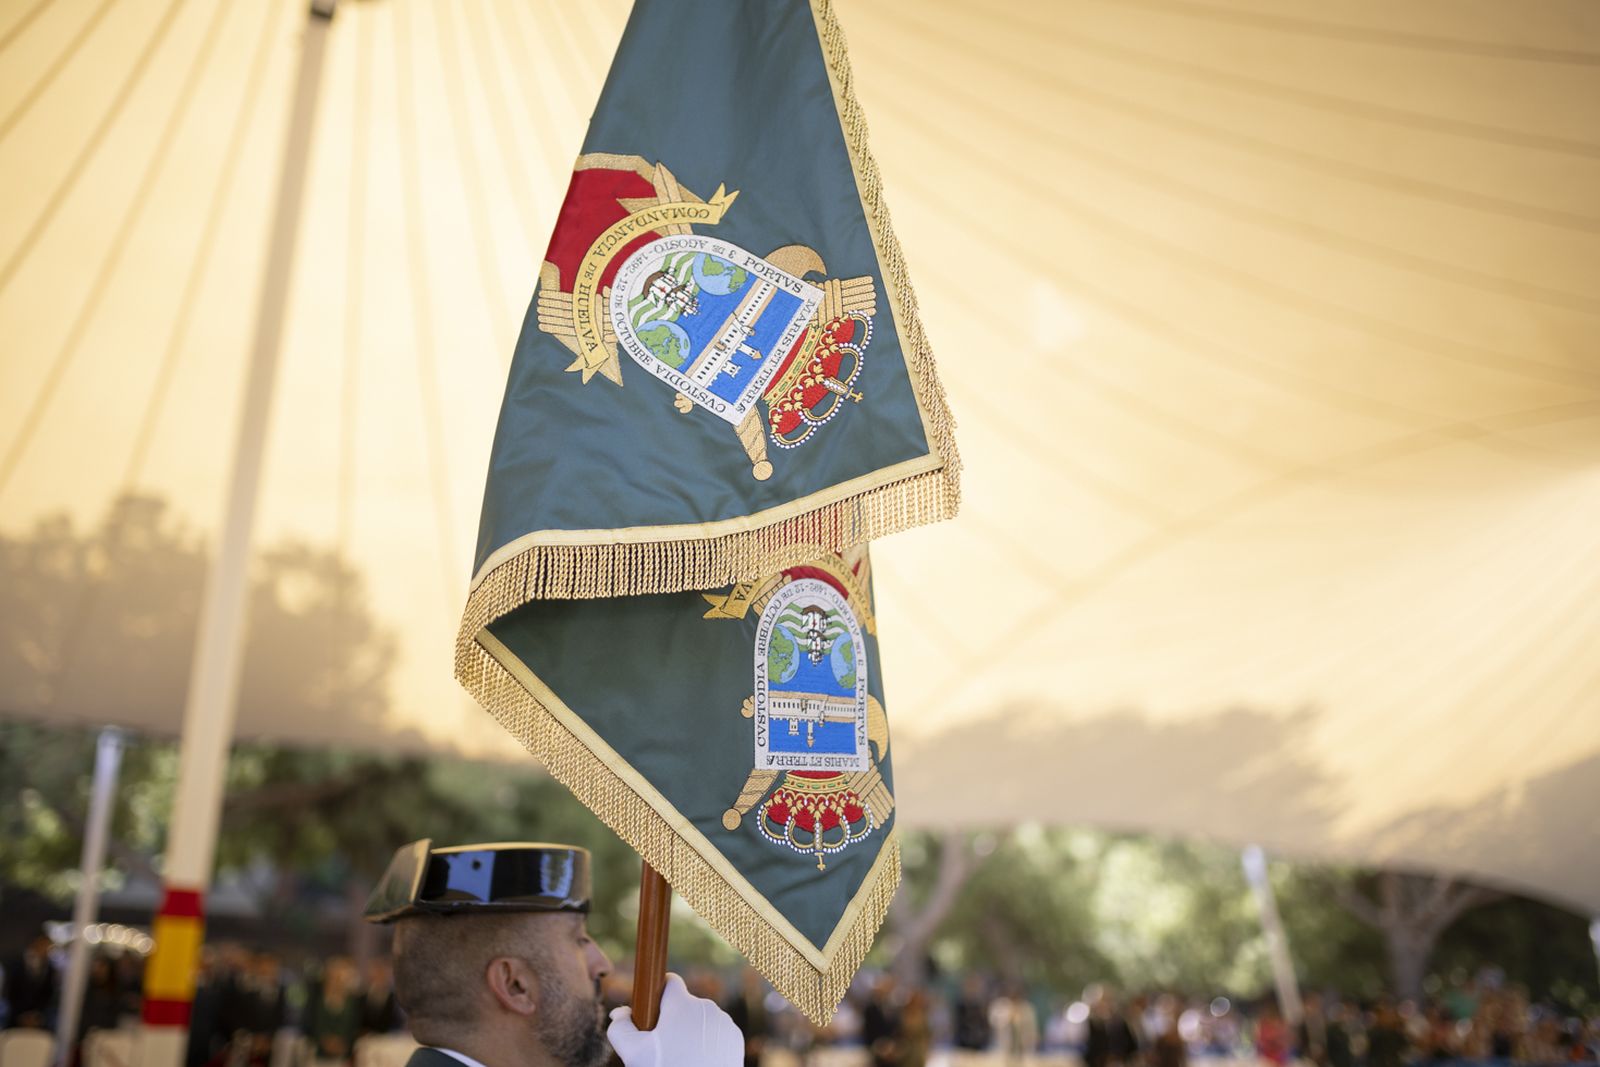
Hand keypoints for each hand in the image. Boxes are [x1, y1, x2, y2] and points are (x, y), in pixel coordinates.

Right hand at [608, 973, 743, 1066]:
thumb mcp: (633, 1054)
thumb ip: (620, 1027)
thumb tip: (619, 1013)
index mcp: (683, 1004)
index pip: (669, 982)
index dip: (656, 996)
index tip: (651, 1014)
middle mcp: (706, 1007)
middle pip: (683, 1004)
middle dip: (672, 1020)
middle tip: (663, 1047)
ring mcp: (724, 1022)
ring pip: (699, 1019)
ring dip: (689, 1031)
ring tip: (682, 1058)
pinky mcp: (734, 1038)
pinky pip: (715, 1032)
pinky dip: (706, 1042)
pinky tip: (698, 1060)